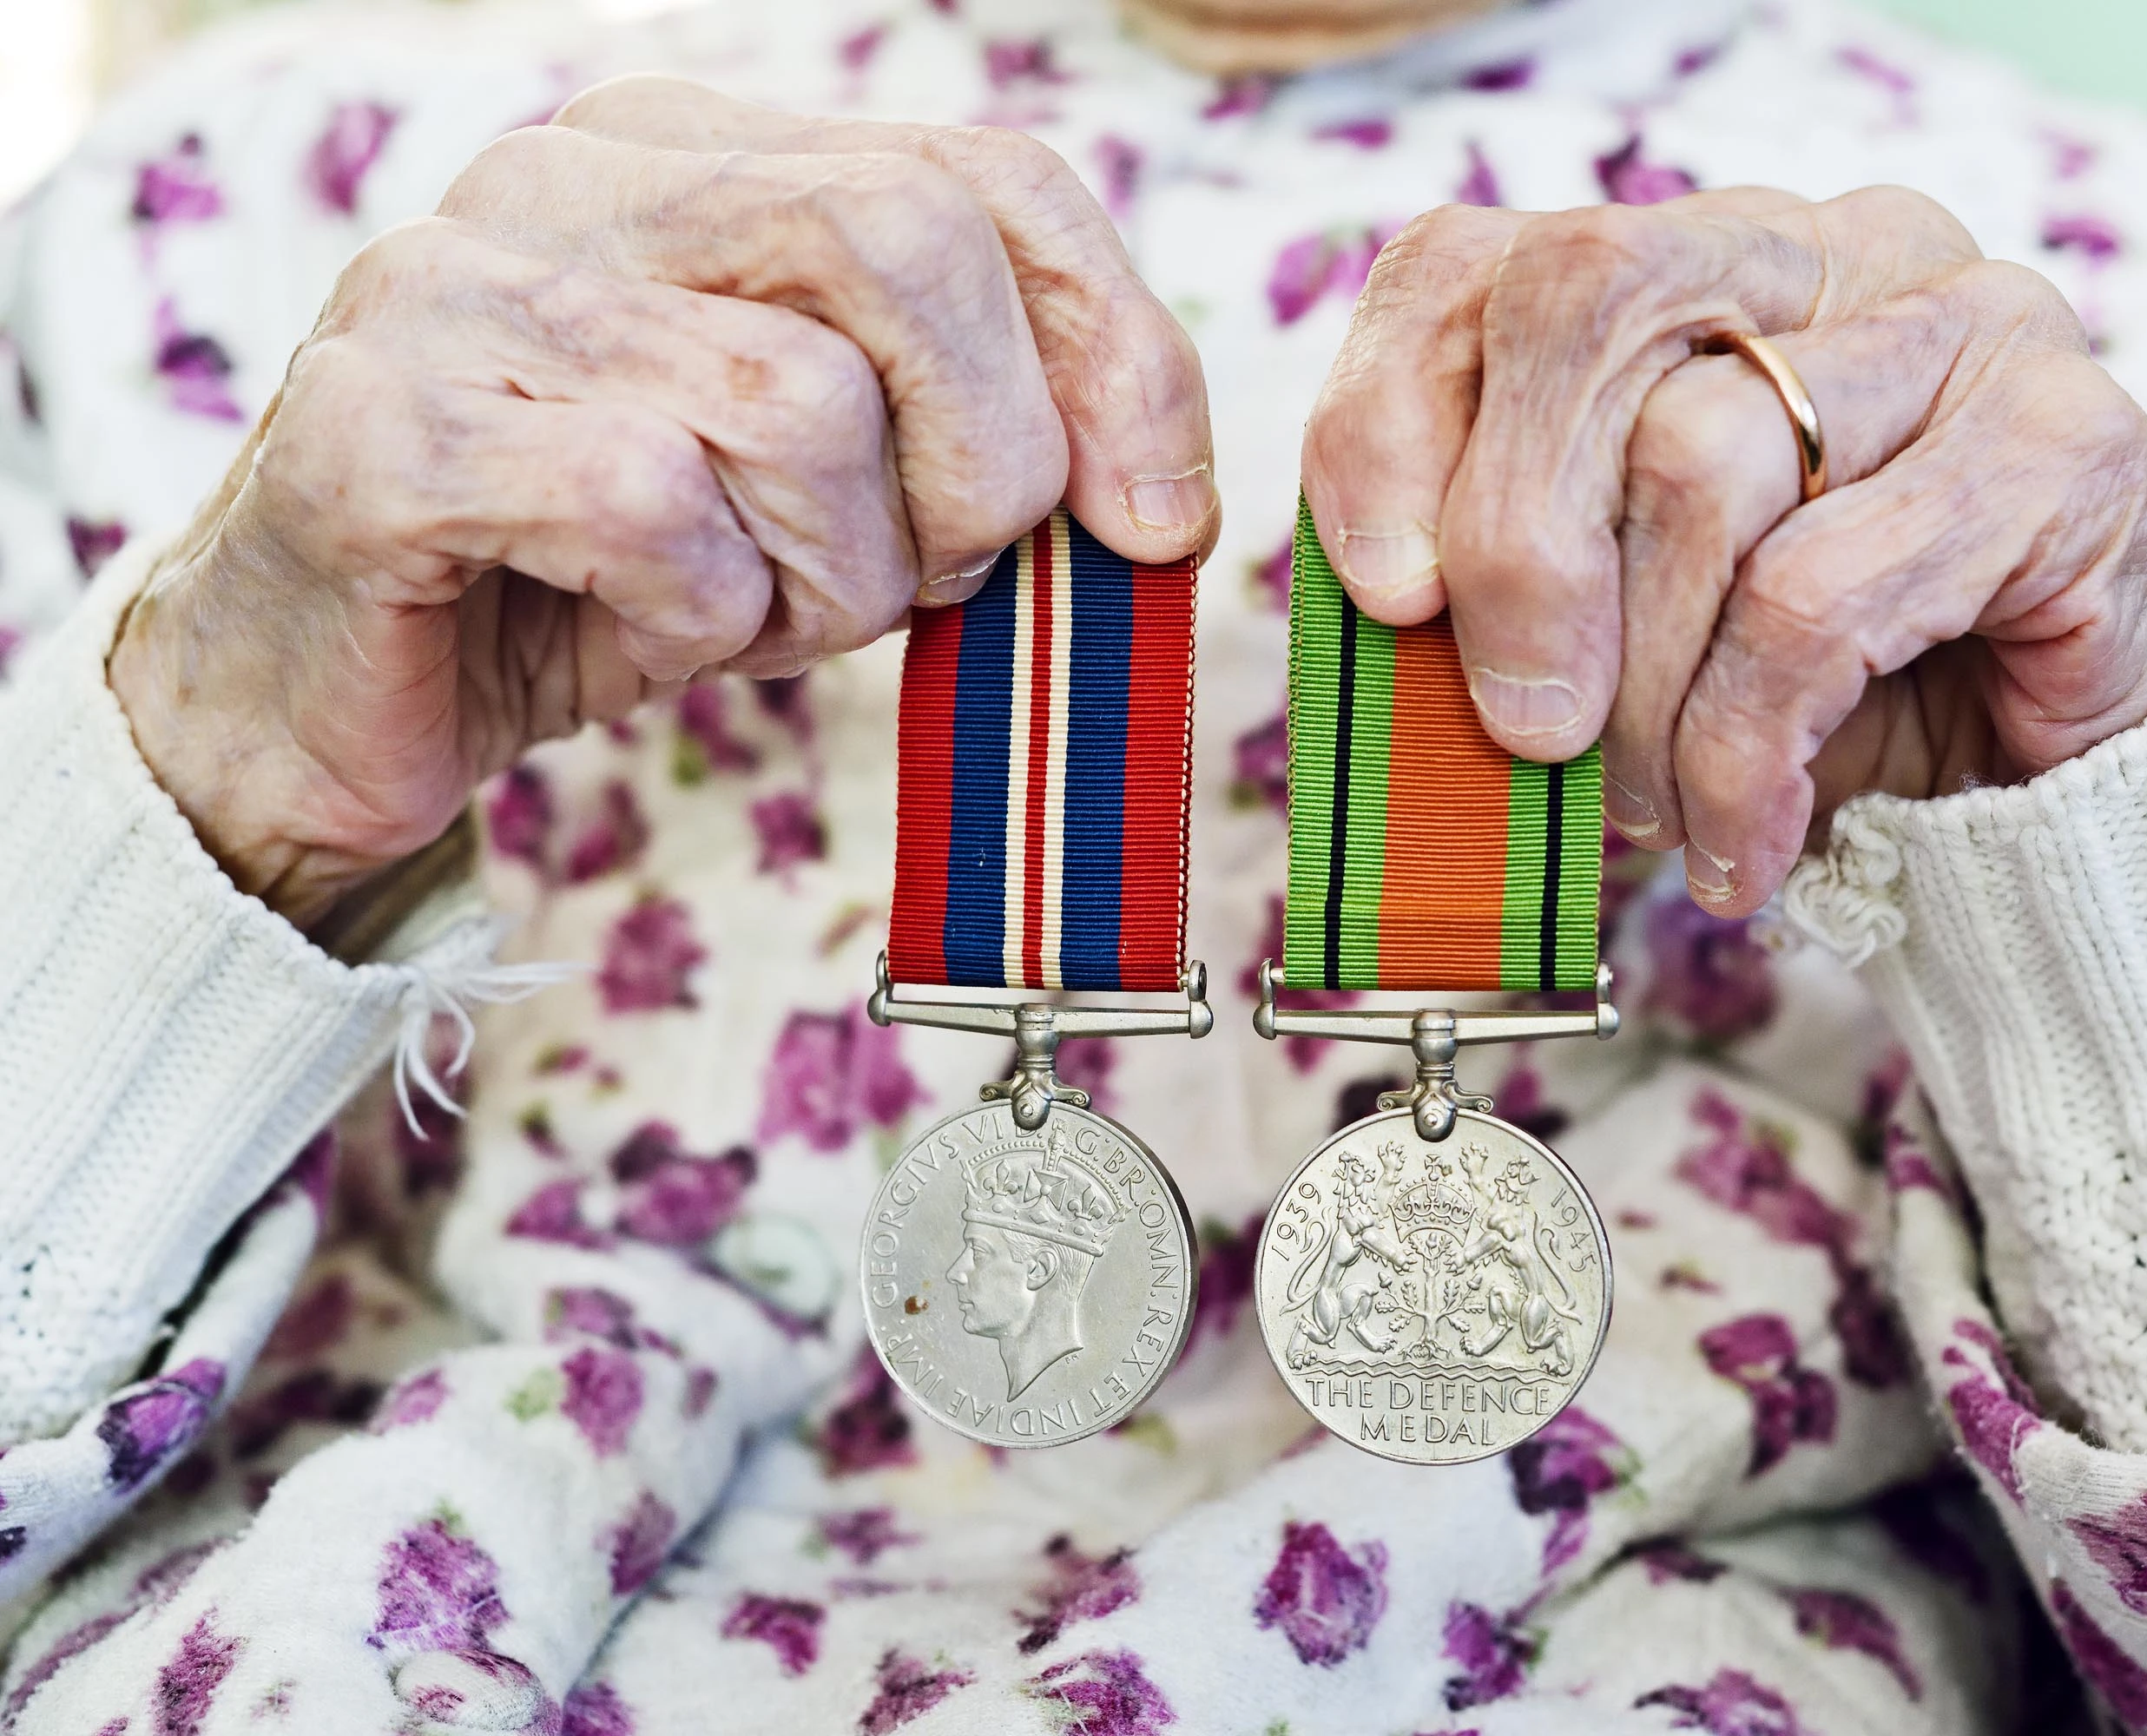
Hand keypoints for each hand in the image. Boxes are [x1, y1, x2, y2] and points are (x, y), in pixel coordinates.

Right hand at [111, 76, 1215, 926]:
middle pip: (909, 242)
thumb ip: (974, 432)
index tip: (1158, 520)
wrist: (338, 704)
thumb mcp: (832, 489)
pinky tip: (641, 631)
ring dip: (827, 576)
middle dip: (977, 463)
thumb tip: (1161, 499)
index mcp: (697, 155)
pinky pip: (651, 506)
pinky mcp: (380, 431)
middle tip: (921, 581)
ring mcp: (455, 283)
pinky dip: (701, 619)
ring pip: (799, 400)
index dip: (1119, 351)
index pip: (990, 178)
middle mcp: (573, 176)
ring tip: (745, 613)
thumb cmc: (608, 583)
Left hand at [1299, 185, 2146, 915]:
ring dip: (1643, 695)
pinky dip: (1744, 754)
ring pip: (1702, 460)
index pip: (1488, 258)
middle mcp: (1832, 246)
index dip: (1392, 414)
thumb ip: (1501, 592)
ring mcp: (1964, 322)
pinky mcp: (2061, 443)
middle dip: (1514, 541)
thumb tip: (1380, 628)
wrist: (2055, 776)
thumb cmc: (1813, 688)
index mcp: (1699, 261)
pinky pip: (1819, 597)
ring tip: (1654, 814)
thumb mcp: (1624, 628)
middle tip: (1520, 731)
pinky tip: (1746, 843)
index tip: (1381, 594)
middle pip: (1594, 302)